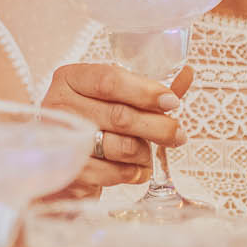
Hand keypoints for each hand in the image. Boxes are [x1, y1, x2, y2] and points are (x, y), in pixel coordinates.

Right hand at [41, 63, 193, 196]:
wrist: (59, 166)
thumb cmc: (91, 126)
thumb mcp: (114, 101)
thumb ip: (147, 91)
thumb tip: (187, 74)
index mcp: (71, 79)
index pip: (110, 80)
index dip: (146, 91)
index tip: (172, 102)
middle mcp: (59, 105)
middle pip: (120, 115)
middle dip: (157, 127)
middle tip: (177, 135)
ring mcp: (61, 139)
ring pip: (121, 146)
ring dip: (145, 153)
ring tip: (148, 154)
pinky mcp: (68, 171)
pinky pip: (113, 173)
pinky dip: (133, 173)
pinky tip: (135, 170)